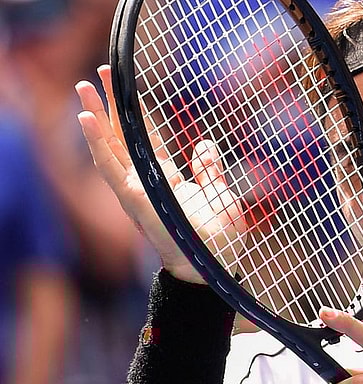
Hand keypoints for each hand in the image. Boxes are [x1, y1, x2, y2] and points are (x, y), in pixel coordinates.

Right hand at [75, 65, 246, 282]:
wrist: (216, 267)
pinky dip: (97, 142)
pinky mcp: (133, 200)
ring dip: (95, 117)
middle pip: (122, 139)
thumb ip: (209, 170)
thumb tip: (203, 144)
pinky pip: (110, 167)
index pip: (145, 141)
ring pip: (109, 148)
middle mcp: (146, 185)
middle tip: (97, 75)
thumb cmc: (218, 239)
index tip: (127, 90)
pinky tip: (86, 119)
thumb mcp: (218, 195)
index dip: (135, 116)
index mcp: (164, 181)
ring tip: (82, 88)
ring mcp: (137, 192)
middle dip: (109, 108)